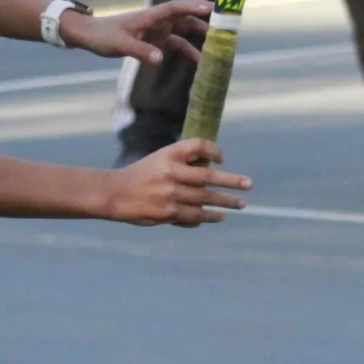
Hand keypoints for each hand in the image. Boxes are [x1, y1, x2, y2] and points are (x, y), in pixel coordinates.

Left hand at [61, 0, 211, 63]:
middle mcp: (157, 20)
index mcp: (150, 16)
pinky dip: (188, 49)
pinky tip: (198, 60)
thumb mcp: (120, 45)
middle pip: (185, 15)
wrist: (91, 36)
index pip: (176, 8)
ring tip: (218, 41)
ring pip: (184, 28)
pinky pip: (176, 42)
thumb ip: (140, 51)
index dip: (193, 6)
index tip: (211, 7)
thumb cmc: (104, 36)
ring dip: (199, 33)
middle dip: (204, 17)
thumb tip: (159, 58)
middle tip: (224, 22)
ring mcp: (158, 28)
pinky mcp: (155, 39)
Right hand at [107, 139, 251, 227]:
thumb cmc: (142, 175)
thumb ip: (184, 161)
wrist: (115, 194)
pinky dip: (209, 216)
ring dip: (225, 202)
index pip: (199, 146)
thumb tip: (214, 168)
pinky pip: (195, 216)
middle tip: (248, 184)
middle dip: (232, 181)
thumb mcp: (160, 159)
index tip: (223, 160)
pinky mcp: (168, 213)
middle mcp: (171, 173)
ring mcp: (170, 194)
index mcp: (169, 155)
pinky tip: (218, 216)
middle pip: (209, 176)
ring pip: (205, 199)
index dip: (214, 150)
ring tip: (240, 204)